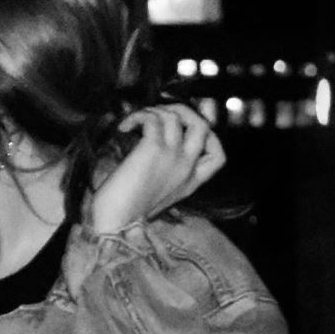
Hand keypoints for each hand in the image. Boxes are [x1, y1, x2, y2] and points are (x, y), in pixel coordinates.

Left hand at [86, 104, 225, 234]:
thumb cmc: (127, 210)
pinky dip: (137, 116)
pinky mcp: (153, 149)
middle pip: (203, 125)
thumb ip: (165, 172)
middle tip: (160, 114)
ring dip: (152, 111)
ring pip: (173, 116)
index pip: (218, 156)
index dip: (209, 137)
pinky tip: (124, 127)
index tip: (186, 131)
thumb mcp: (157, 193)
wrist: (116, 223)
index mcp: (190, 182)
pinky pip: (152, 118)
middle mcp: (186, 167)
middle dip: (183, 111)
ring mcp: (172, 156)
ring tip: (136, 121)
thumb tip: (154, 142)